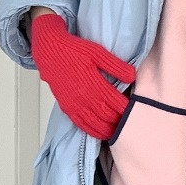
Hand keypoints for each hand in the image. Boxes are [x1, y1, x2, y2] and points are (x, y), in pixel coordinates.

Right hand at [30, 14, 134, 138]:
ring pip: (96, 124)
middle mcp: (85, 97)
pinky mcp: (67, 108)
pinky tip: (101, 134)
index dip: (127, 109)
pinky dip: (93, 132)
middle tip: (130, 122)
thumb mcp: (98, 52)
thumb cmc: (74, 50)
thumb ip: (116, 66)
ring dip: (109, 130)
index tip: (136, 110)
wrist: (49, 52)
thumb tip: (132, 76)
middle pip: (108, 116)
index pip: (116, 102)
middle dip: (120, 121)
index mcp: (95, 83)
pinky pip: (81, 125)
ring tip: (119, 132)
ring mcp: (75, 105)